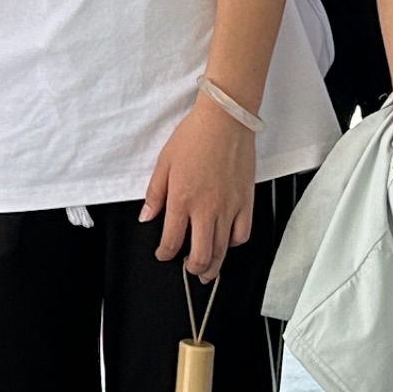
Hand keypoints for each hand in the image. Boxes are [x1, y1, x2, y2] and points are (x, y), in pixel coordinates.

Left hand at [142, 91, 259, 274]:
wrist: (225, 120)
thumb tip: (146, 217)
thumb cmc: (194, 137)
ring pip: (222, 249)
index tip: (164, 254)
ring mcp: (229, 207)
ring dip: (214, 264)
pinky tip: (227, 242)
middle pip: (201, 254)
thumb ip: (155, 194)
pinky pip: (242, 233)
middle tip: (190, 271)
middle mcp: (206, 209)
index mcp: (182, 200)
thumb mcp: (164, 163)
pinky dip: (234, 243)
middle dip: (193, 269)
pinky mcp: (246, 202)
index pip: (172, 240)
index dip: (165, 254)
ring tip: (208, 270)